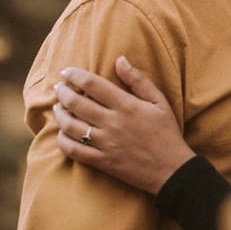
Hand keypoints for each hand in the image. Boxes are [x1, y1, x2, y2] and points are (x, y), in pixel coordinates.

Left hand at [51, 57, 192, 194]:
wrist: (172, 170)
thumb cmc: (167, 133)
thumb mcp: (159, 102)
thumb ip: (138, 80)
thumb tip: (119, 59)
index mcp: (127, 106)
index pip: (92, 85)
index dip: (75, 75)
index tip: (66, 72)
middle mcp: (113, 123)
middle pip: (76, 103)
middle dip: (62, 92)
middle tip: (58, 88)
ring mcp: (106, 144)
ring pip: (71, 126)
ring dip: (60, 115)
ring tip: (58, 108)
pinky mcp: (102, 161)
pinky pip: (75, 151)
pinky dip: (63, 141)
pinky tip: (62, 133)